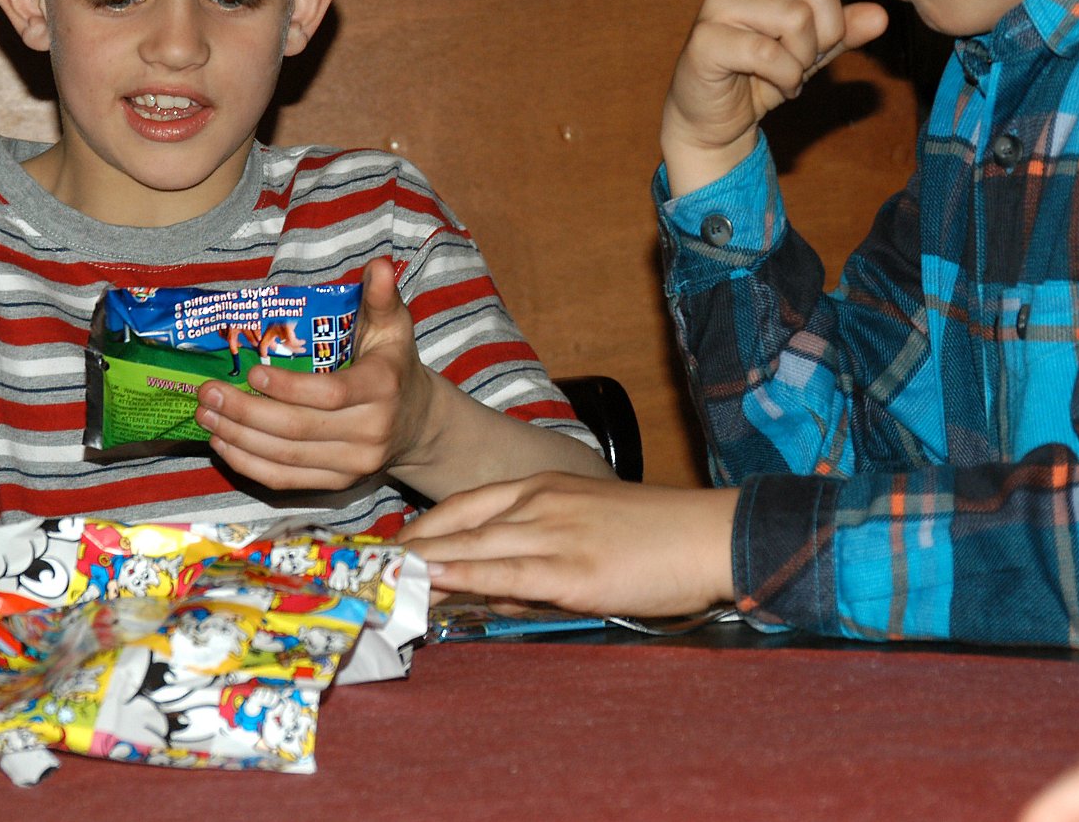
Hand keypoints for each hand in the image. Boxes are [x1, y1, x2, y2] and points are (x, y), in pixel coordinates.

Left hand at [197, 257, 437, 491]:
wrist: (416, 422)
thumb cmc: (393, 365)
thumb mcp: (394, 326)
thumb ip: (381, 297)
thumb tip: (378, 265)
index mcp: (382, 388)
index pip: (329, 394)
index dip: (286, 388)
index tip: (251, 372)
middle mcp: (370, 433)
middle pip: (297, 429)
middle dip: (245, 412)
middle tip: (208, 392)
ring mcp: (354, 464)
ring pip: (286, 458)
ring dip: (238, 437)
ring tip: (205, 414)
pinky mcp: (337, 484)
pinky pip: (286, 480)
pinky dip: (249, 464)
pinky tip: (223, 443)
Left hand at [400, 474, 738, 618]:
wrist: (710, 537)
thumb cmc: (655, 538)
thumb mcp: (588, 529)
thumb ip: (538, 556)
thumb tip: (492, 591)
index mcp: (543, 486)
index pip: (464, 504)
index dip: (422, 528)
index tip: (389, 549)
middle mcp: (540, 502)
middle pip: (456, 523)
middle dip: (408, 549)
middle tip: (367, 572)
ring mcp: (555, 534)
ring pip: (472, 547)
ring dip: (422, 566)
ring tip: (381, 583)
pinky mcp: (572, 570)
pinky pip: (506, 573)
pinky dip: (463, 577)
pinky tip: (434, 584)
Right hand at [662, 0, 890, 194]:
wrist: (713, 116)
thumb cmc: (761, 73)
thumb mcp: (813, 49)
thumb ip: (842, 29)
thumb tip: (881, 16)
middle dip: (828, 32)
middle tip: (809, 59)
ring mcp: (717, 3)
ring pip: (797, 18)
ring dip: (804, 58)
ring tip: (788, 72)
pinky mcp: (706, 39)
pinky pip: (771, 54)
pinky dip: (786, 78)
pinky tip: (777, 86)